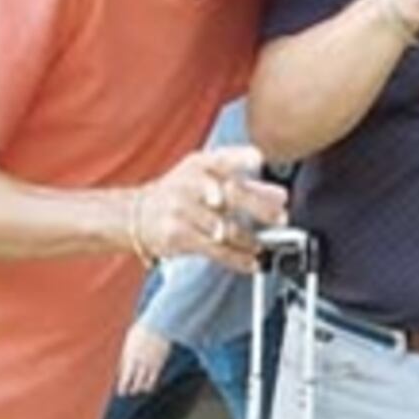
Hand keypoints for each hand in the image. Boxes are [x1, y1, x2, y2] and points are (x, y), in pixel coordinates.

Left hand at [114, 321, 173, 396]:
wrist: (158, 325)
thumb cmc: (141, 331)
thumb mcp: (129, 342)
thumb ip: (125, 356)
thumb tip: (122, 369)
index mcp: (130, 356)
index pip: (125, 376)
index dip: (123, 386)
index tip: (121, 392)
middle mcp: (140, 362)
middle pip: (135, 381)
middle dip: (131, 389)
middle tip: (128, 393)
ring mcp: (150, 363)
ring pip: (145, 382)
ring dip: (140, 388)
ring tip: (138, 390)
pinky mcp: (159, 363)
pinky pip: (154, 378)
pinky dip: (150, 384)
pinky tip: (148, 388)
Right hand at [132, 146, 284, 273]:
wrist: (137, 215)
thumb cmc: (180, 195)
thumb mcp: (207, 180)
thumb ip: (246, 185)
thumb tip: (280, 196)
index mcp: (201, 164)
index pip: (222, 157)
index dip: (241, 156)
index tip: (259, 159)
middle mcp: (191, 184)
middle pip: (230, 194)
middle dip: (259, 207)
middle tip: (280, 217)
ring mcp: (183, 210)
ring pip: (225, 227)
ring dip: (250, 239)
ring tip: (264, 245)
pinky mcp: (179, 235)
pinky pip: (215, 249)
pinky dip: (238, 258)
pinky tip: (252, 261)